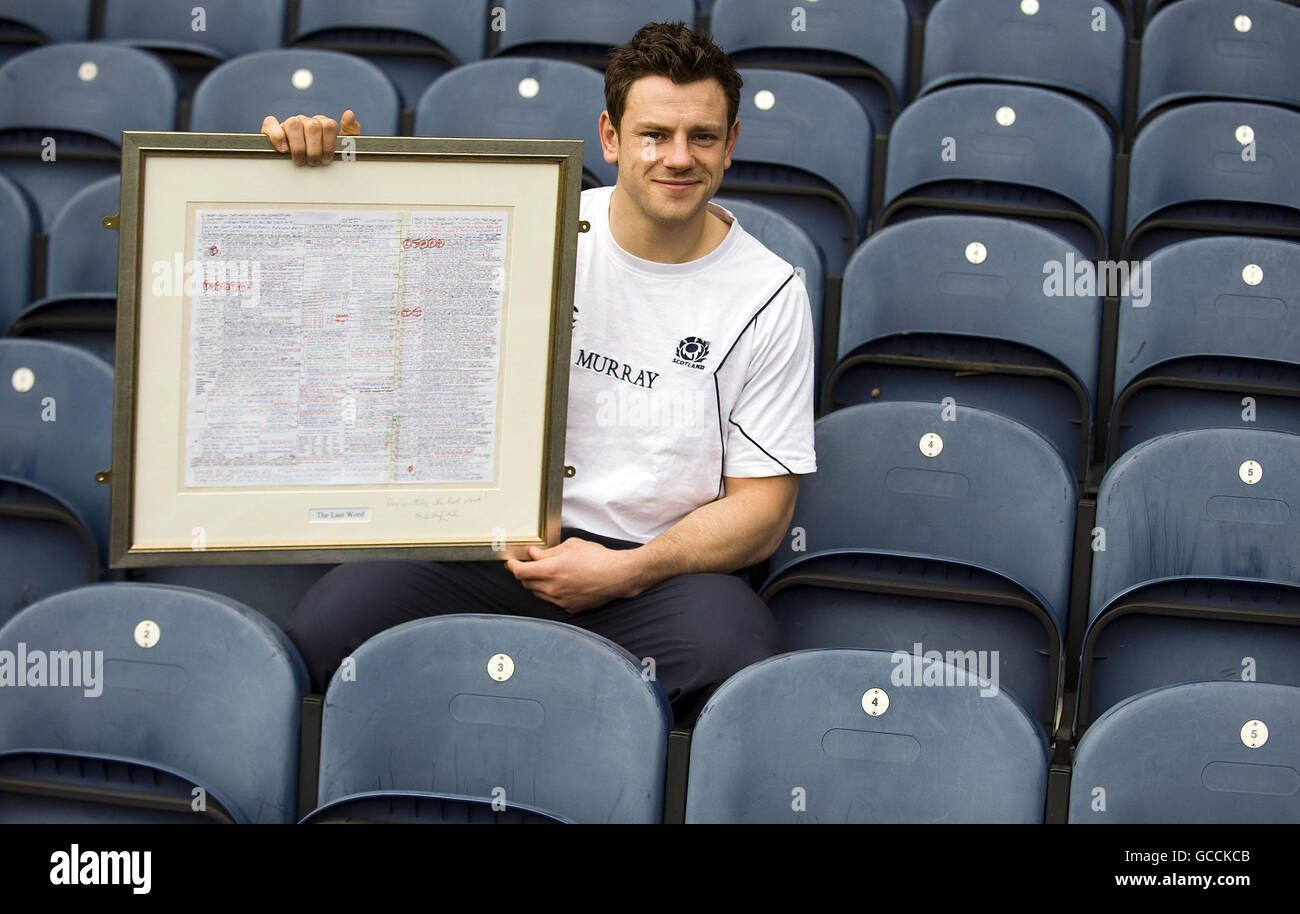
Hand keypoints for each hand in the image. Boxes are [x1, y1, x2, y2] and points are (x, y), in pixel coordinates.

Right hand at [261, 109, 359, 165]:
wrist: (305, 170)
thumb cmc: (323, 157)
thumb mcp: (342, 147)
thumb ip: (351, 131)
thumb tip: (349, 114)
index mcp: (322, 123)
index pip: (329, 125)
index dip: (329, 144)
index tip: (327, 159)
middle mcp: (305, 121)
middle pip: (313, 126)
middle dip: (315, 149)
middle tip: (314, 163)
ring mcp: (288, 124)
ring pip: (294, 124)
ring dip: (298, 146)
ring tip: (300, 161)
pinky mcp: (271, 129)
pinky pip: (270, 124)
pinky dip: (277, 136)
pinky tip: (283, 150)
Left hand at [505, 537, 641, 613]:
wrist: (618, 576)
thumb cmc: (597, 558)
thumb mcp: (571, 546)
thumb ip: (548, 552)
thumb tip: (533, 554)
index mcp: (551, 570)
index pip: (520, 572)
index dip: (512, 566)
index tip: (511, 562)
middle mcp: (553, 588)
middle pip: (526, 583)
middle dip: (526, 573)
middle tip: (532, 564)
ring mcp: (561, 601)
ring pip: (538, 593)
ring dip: (538, 584)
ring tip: (551, 573)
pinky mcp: (570, 608)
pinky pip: (553, 601)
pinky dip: (552, 592)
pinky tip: (563, 583)